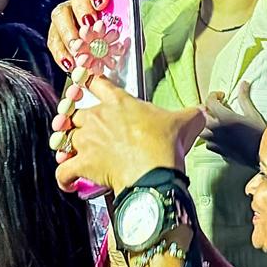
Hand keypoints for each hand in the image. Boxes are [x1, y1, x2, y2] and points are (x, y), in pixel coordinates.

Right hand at [46, 0, 123, 74]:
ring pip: (60, 15)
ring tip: (77, 49)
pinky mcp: (57, 32)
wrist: (110, 57)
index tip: (101, 3)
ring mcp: (68, 14)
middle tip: (87, 28)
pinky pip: (54, 39)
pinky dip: (61, 52)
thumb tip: (127, 40)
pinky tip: (69, 63)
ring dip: (68, 33)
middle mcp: (84, 0)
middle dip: (81, 10)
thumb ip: (130, 34)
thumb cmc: (120, 41)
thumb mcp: (130, 36)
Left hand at [50, 75, 204, 193]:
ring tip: (76, 158)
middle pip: (76, 114)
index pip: (96, 83)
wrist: (154, 171)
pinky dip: (64, 178)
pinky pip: (62, 171)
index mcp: (119, 102)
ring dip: (68, 150)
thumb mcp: (186, 121)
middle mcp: (98, 117)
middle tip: (89, 135)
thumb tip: (204, 110)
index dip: (89, 83)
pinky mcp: (82, 163)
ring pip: (65, 141)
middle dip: (80, 124)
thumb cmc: (166, 144)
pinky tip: (69, 183)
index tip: (87, 85)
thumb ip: (193, 113)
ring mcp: (87, 140)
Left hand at [202, 82, 266, 166]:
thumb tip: (243, 83)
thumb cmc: (260, 133)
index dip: (214, 95)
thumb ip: (244, 98)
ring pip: (201, 131)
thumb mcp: (252, 113)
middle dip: (206, 109)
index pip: (209, 101)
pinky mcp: (219, 151)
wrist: (263, 154)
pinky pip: (208, 144)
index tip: (221, 96)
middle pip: (201, 116)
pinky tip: (218, 136)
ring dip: (205, 124)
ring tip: (214, 121)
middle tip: (214, 107)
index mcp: (224, 117)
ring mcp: (217, 141)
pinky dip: (210, 138)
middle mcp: (217, 129)